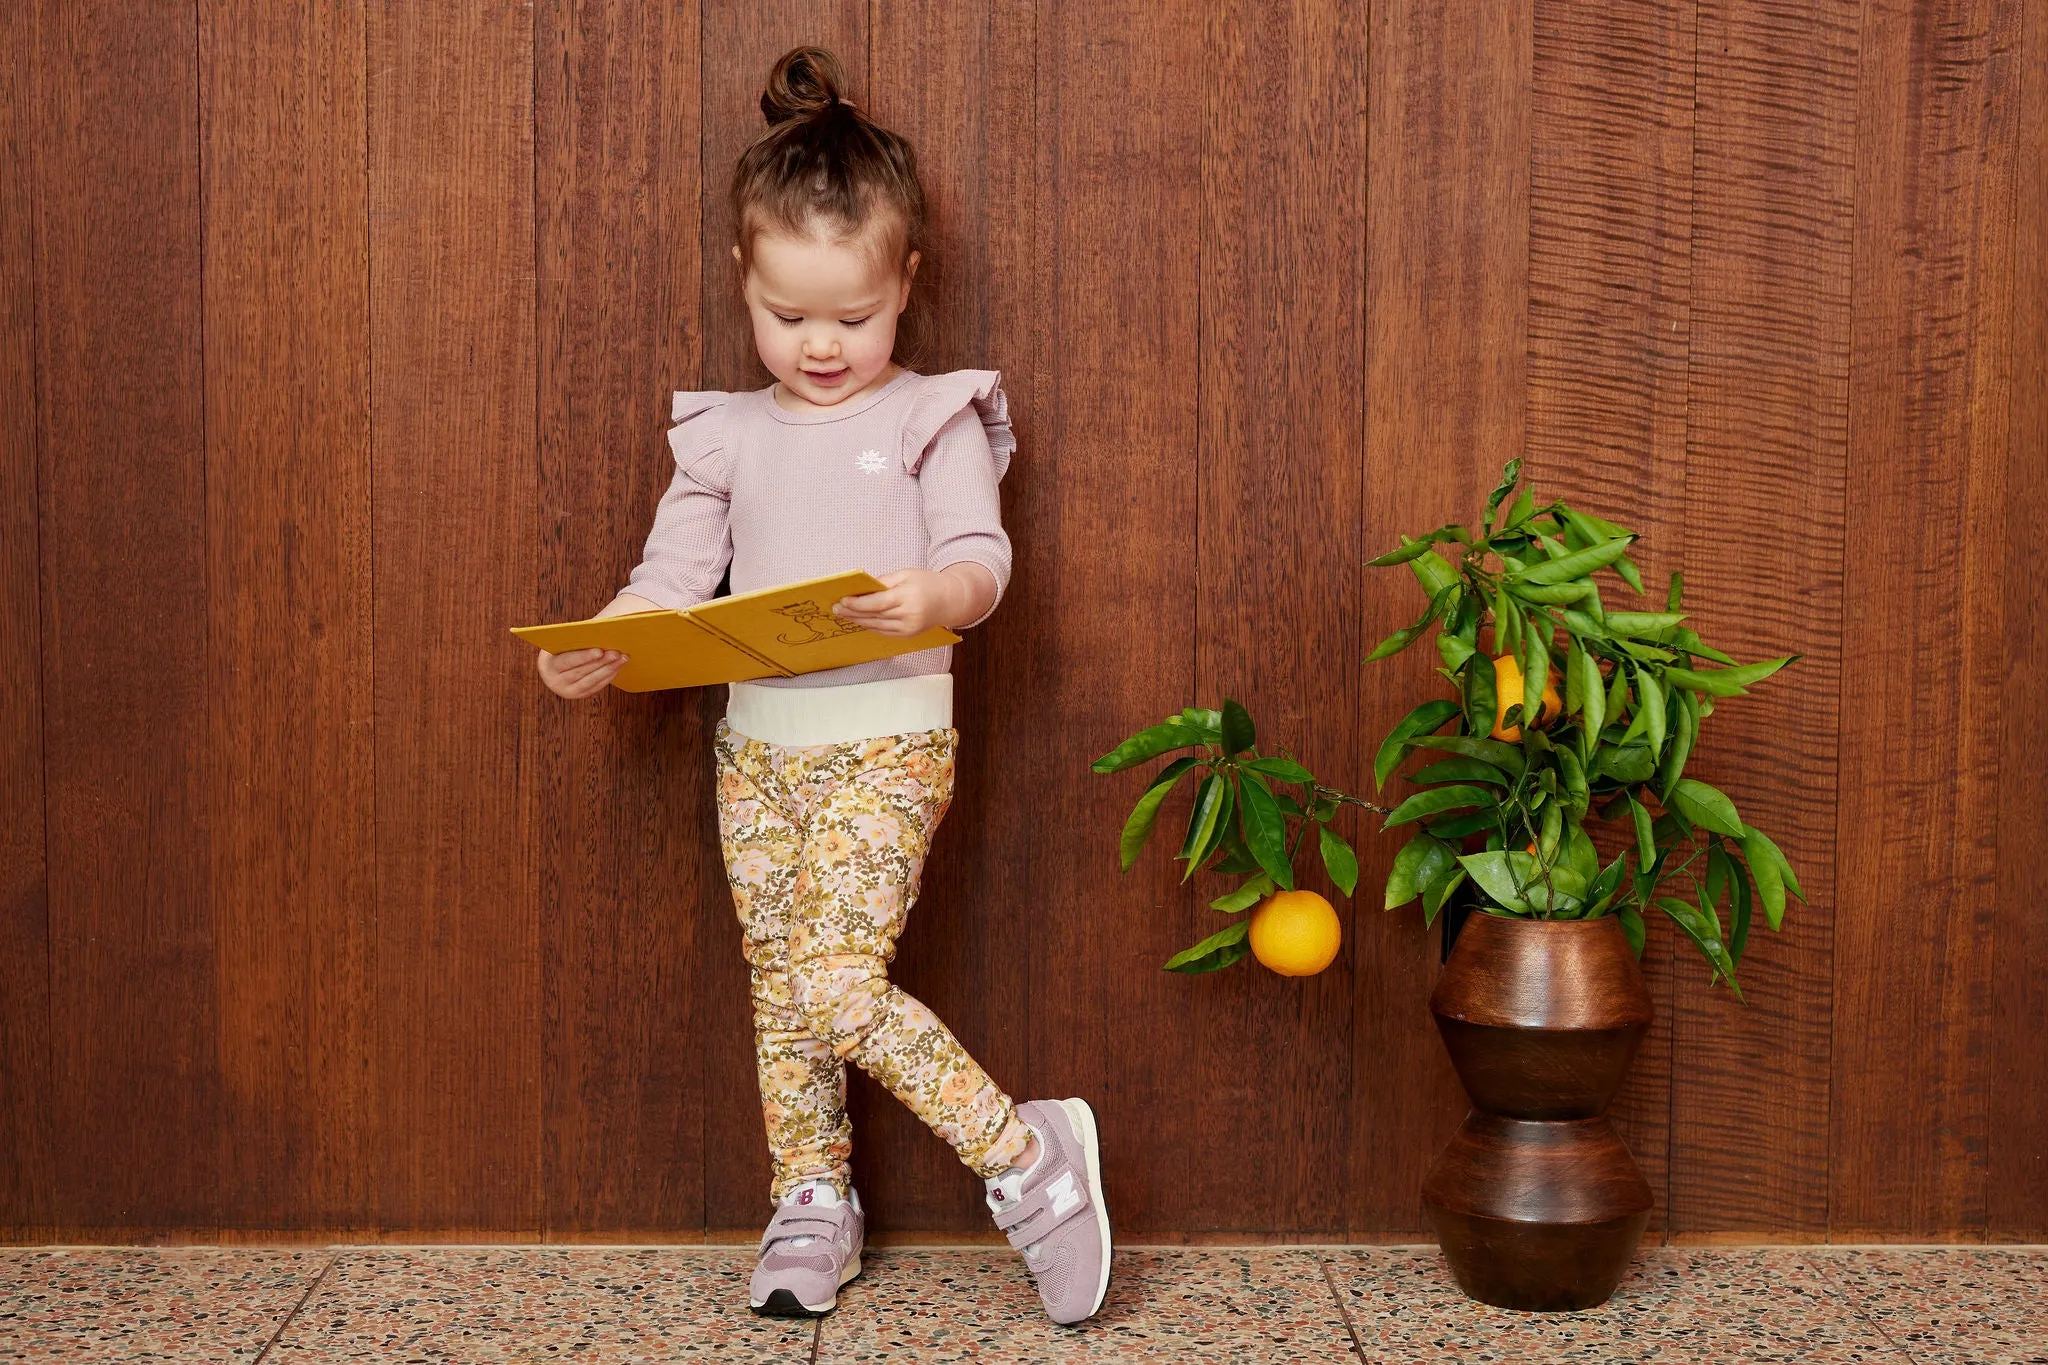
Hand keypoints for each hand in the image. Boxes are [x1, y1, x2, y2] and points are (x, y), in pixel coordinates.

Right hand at [537, 647, 626, 698]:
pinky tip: (618, 666)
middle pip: (581, 672)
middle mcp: (555, 682)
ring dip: (608, 669)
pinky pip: (596, 686)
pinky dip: (608, 676)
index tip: (600, 650)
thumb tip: (599, 629)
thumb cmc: (560, 647)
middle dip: (600, 662)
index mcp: (548, 665)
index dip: (584, 656)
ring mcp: (567, 691)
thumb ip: (574, 638)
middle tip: (616, 652)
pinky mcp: (580, 695)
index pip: (567, 661)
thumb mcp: (561, 642)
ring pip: (591, 681)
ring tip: (622, 657)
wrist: (554, 667)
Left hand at [835, 565, 992, 636]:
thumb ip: (883, 582)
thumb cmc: (927, 583)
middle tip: (836, 608)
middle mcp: (908, 615)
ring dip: (858, 620)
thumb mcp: (906, 574)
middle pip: (874, 616)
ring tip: (843, 614)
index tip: (842, 600)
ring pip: (876, 626)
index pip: (877, 603)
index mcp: (908, 597)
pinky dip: (870, 626)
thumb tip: (861, 589)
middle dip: (852, 612)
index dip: (858, 603)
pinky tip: (859, 620)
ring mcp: (908, 628)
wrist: (950, 601)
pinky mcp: (908, 635)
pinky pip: (883, 631)